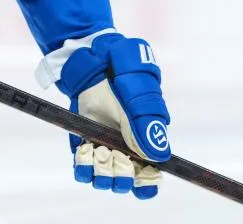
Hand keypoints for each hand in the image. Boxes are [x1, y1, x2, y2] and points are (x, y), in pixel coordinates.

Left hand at [56, 33, 170, 198]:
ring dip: (102, 171)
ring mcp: (105, 148)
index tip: (142, 176)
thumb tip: (159, 157)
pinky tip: (84, 151)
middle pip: (127, 183)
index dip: (148, 183)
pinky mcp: (83, 144)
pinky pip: (83, 170)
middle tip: (117, 155)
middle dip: (123, 175)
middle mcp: (127, 150)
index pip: (151, 177)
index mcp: (148, 140)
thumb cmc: (125, 74)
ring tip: (98, 150)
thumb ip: (148, 124)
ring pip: (104, 180)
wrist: (95, 60)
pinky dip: (83, 167)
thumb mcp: (140, 95)